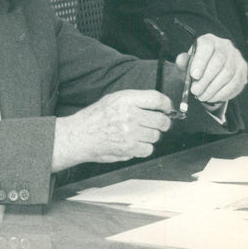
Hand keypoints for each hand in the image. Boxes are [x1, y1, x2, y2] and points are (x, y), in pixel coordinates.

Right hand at [52, 90, 171, 169]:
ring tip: (137, 134)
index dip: (166, 104)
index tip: (167, 108)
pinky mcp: (130, 148)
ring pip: (156, 136)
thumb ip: (135, 100)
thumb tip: (158, 105)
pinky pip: (148, 149)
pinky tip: (133, 143)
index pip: (157, 99)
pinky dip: (143, 148)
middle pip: (161, 120)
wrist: (80, 135)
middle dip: (162, 123)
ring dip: (150, 136)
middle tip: (156, 124)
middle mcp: (130, 114)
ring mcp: (130, 132)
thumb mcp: (113, 99)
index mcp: (126, 99)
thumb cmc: (95, 117)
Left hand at [174, 34, 247, 103]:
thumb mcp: (187, 63)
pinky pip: (235, 84)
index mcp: (209, 40)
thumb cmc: (196, 66)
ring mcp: (237, 58)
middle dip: (205, 80)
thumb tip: (181, 60)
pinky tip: (212, 97)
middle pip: (218, 62)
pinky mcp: (243, 71)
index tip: (193, 76)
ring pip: (228, 75)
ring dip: (213, 89)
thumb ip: (184, 61)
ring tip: (201, 96)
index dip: (200, 61)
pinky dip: (222, 93)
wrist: (211, 70)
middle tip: (195, 91)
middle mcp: (225, 46)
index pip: (207, 46)